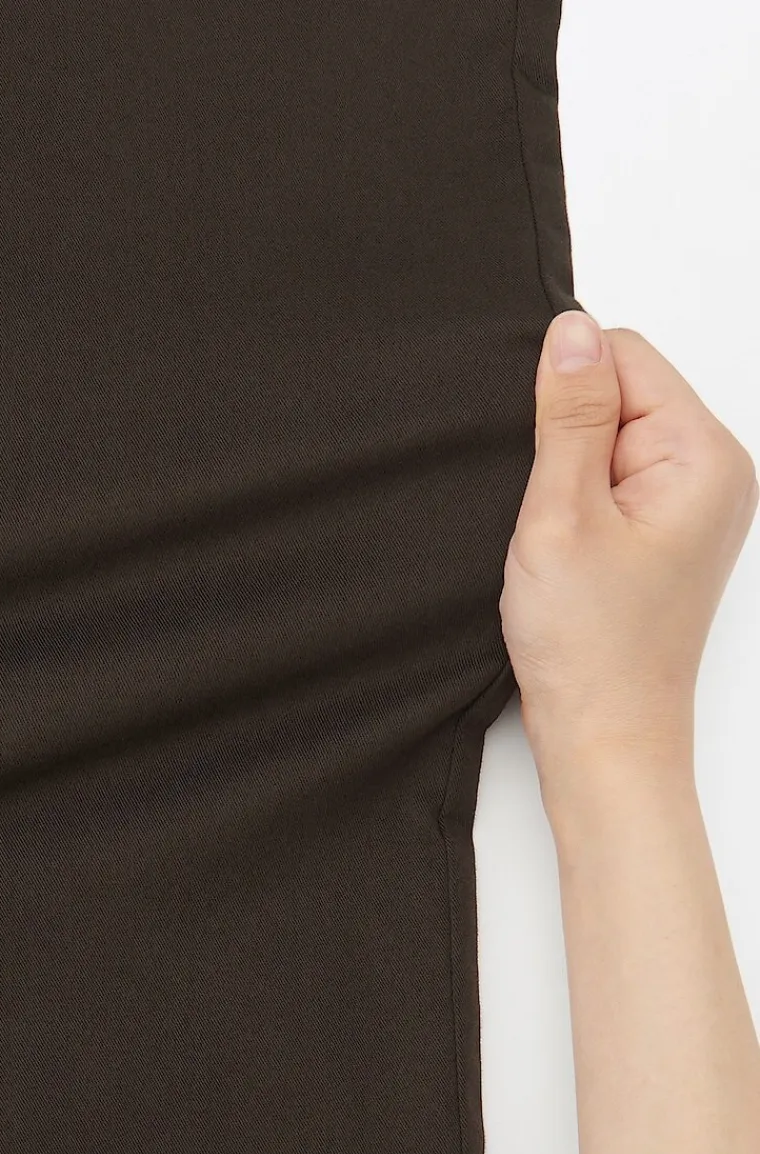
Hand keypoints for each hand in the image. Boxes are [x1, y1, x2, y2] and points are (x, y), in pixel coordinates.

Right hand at [499, 312, 756, 763]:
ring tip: (552, 530)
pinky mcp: (661, 531)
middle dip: (562, 433)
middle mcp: (710, 472)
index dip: (562, 391)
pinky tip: (558, 540)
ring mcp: (688, 504)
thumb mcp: (562, 515)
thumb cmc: (590, 645)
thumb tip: (569, 328)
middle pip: (621, 392)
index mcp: (704, 457)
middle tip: (544, 506)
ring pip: (606, 437)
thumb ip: (568, 416)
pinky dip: (571, 498)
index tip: (532, 454)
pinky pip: (608, 477)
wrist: (602, 735)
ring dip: (563, 470)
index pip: (625, 356)